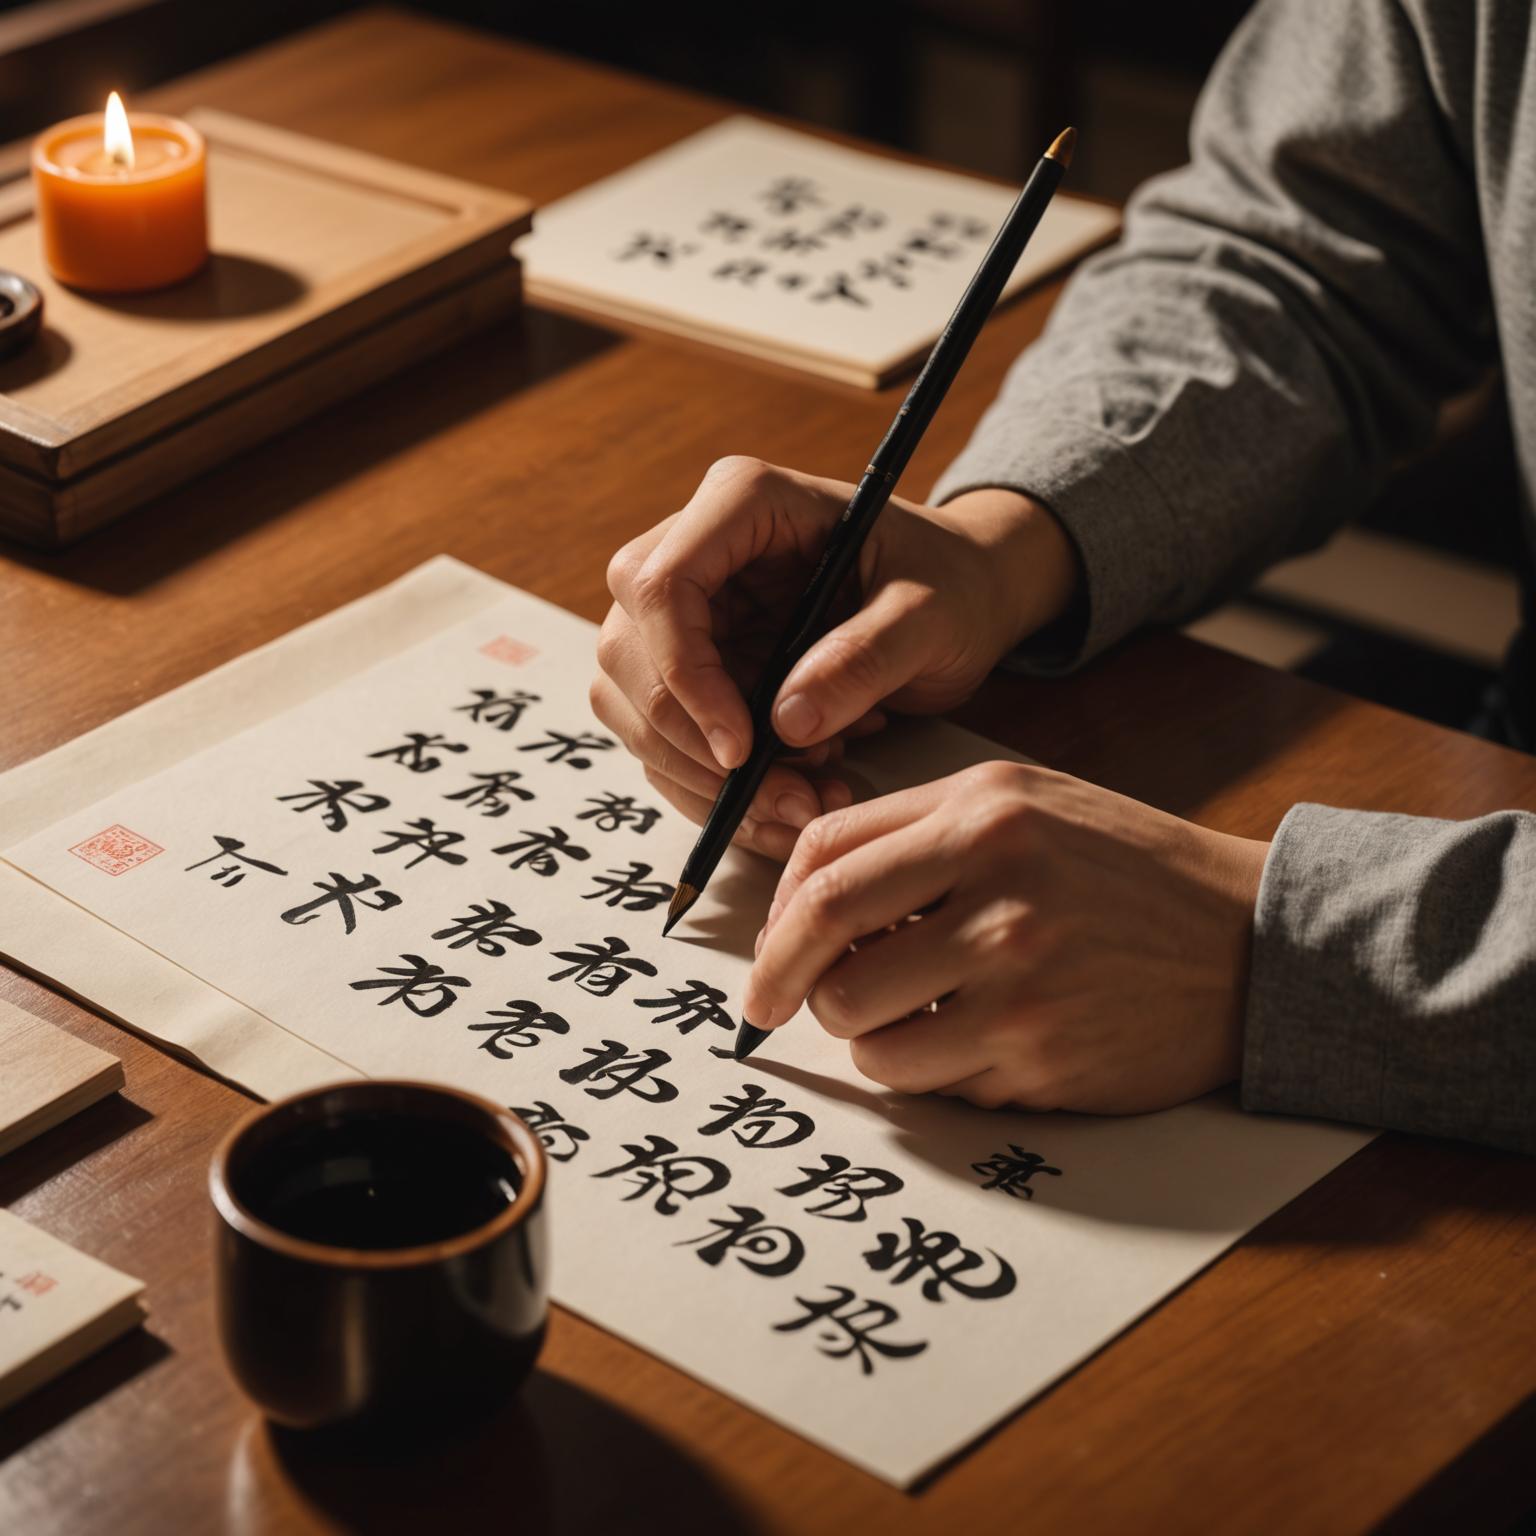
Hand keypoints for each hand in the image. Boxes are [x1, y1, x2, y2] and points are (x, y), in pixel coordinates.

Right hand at [591, 457, 1078, 861]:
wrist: (964, 600)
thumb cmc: (951, 583)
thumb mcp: (932, 613)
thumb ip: (866, 657)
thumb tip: (787, 724)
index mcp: (744, 504)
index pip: (661, 584)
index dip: (686, 673)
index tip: (743, 748)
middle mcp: (695, 551)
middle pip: (626, 650)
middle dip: (692, 742)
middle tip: (786, 797)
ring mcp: (688, 616)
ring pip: (632, 705)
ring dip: (702, 776)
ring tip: (804, 800)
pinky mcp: (695, 671)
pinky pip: (665, 741)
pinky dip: (715, 789)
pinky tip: (790, 801)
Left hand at [743, 762, 1269, 1113]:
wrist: (1251, 939)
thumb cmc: (1124, 868)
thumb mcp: (1024, 803)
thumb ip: (912, 831)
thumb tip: (802, 902)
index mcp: (982, 815)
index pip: (822, 865)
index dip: (775, 919)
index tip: (769, 955)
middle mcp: (997, 894)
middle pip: (827, 959)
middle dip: (790, 989)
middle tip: (785, 1007)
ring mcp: (1020, 983)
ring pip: (867, 1036)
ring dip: (865, 1037)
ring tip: (905, 1017)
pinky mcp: (1040, 1058)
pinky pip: (929, 1082)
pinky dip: (926, 1070)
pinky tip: (967, 1041)